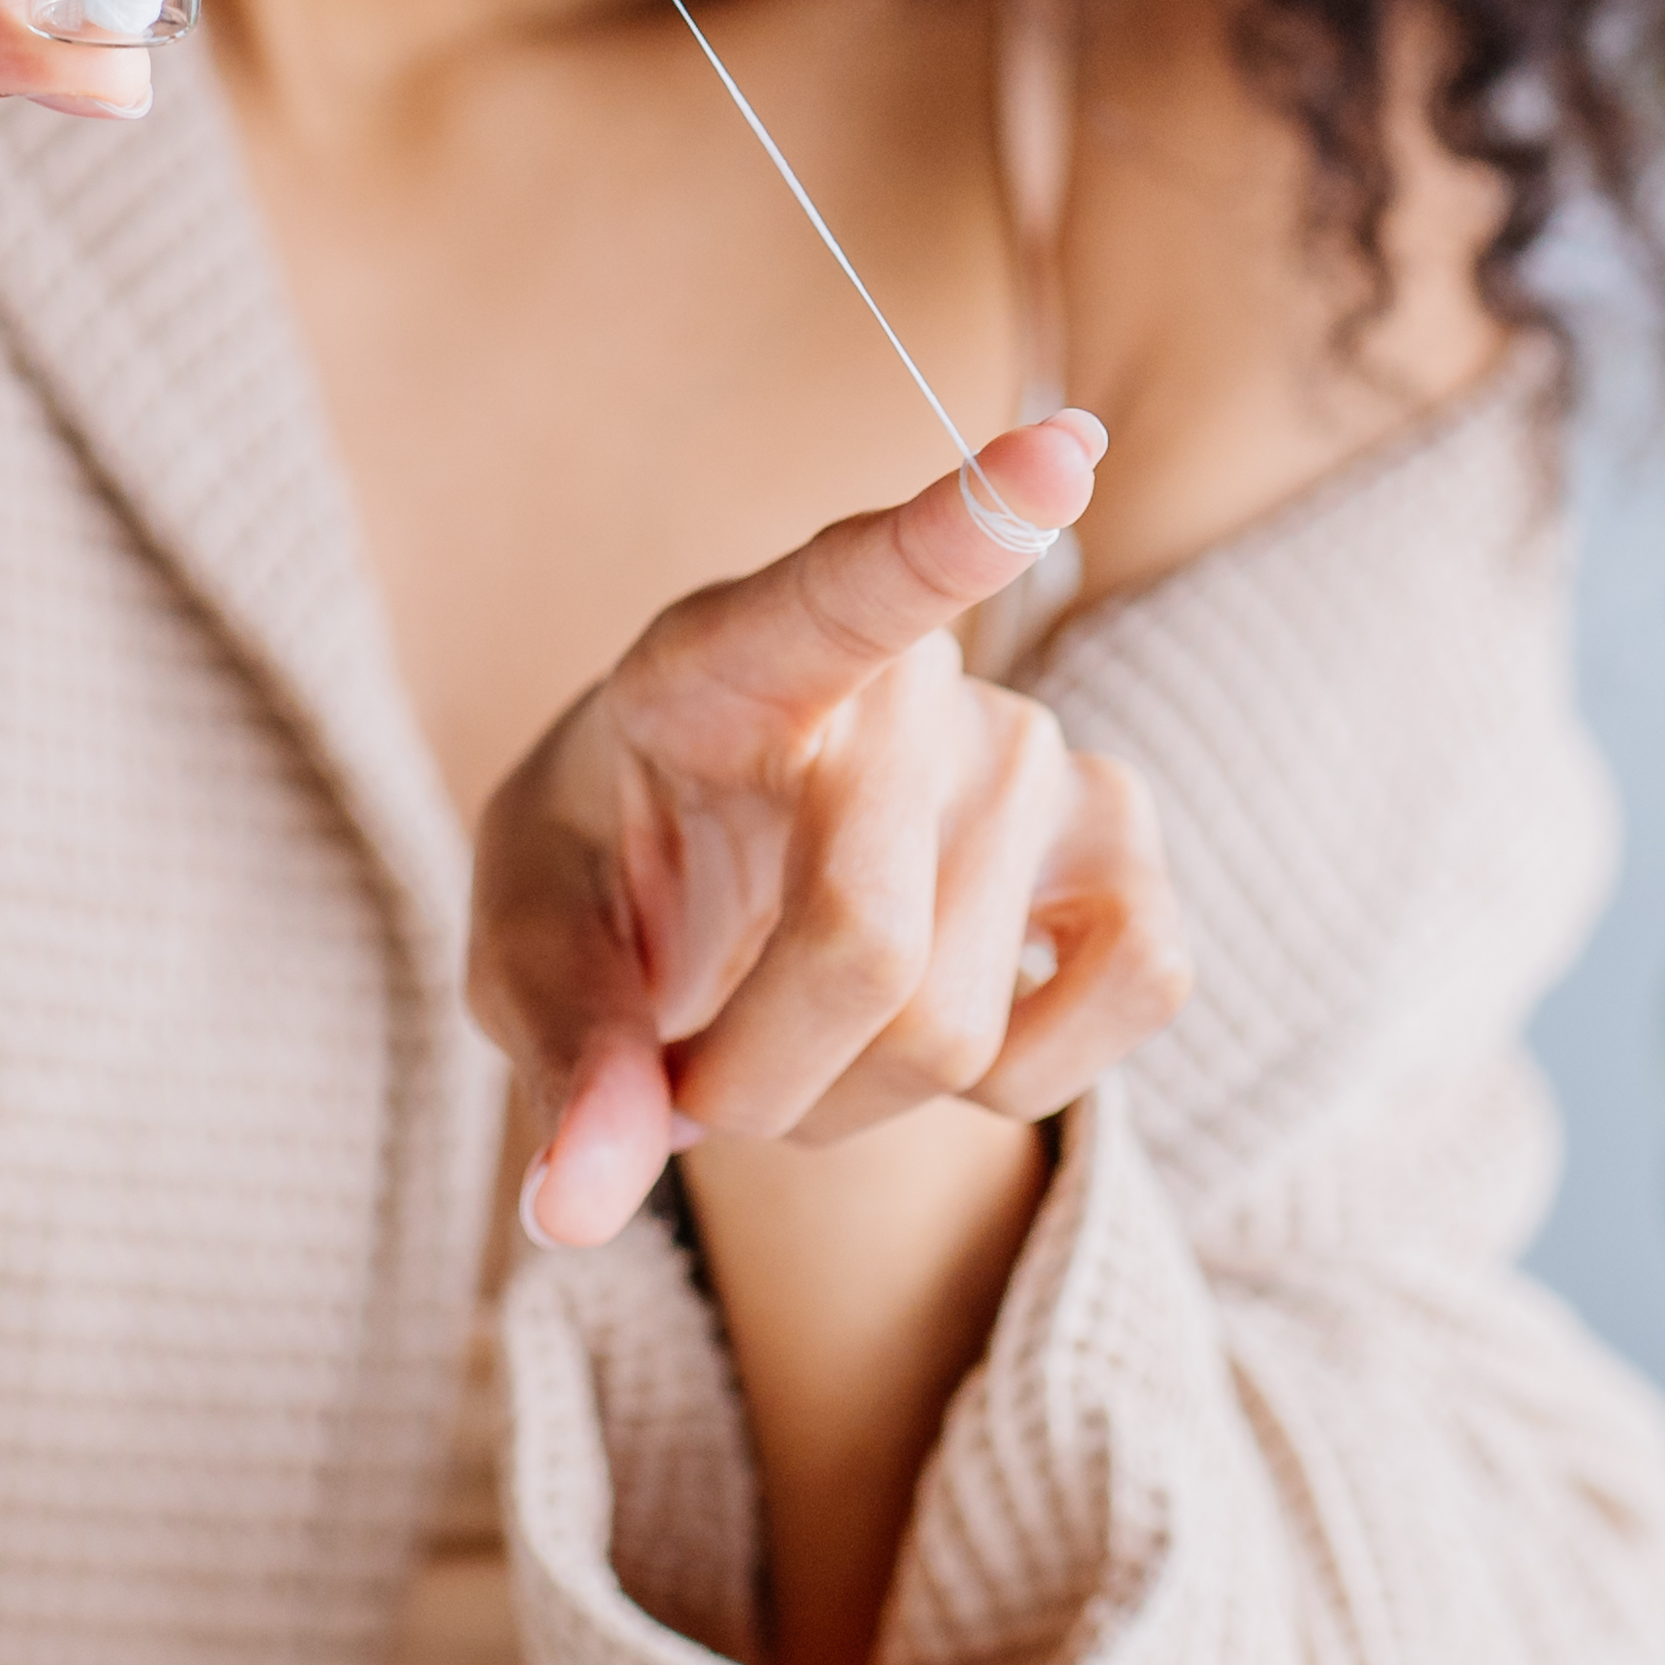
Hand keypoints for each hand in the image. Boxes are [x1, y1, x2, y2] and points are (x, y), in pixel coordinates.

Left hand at [475, 414, 1191, 1247]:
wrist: (693, 867)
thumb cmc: (608, 872)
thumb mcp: (527, 945)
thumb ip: (560, 1051)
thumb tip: (579, 1209)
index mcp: (737, 650)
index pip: (856, 580)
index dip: (958, 526)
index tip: (1057, 455)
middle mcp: (912, 683)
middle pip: (864, 952)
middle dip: (753, 1084)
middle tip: (688, 1073)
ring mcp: (1033, 750)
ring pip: (959, 1029)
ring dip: (849, 1102)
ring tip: (788, 1032)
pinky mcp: (1124, 838)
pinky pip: (1138, 987)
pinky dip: (1030, 1077)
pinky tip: (952, 1029)